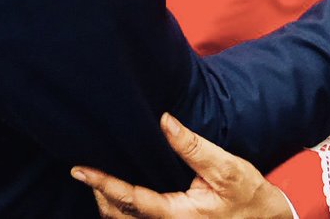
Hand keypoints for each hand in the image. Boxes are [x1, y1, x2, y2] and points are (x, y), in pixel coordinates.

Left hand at [71, 113, 291, 217]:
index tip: (80, 169)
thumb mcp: (226, 168)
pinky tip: (122, 192)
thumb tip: (164, 120)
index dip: (102, 183)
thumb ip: (192, 146)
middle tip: (86, 169)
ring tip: (99, 178)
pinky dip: (124, 211)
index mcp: (177, 217)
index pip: (129, 199)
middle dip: (100, 194)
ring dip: (109, 204)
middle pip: (118, 218)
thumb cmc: (249, 198)